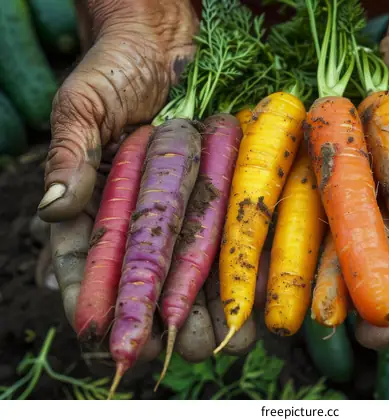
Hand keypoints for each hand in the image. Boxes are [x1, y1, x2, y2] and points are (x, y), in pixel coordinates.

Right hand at [36, 0, 255, 363]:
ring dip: (203, 310)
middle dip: (158, 317)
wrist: (167, 40)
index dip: (96, 298)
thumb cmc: (116, 67)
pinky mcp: (219, 195)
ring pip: (190, 268)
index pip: (90, 259)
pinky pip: (227, 238)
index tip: (106, 334)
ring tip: (218, 344)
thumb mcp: (84, 104)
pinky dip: (237, 271)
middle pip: (147, 276)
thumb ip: (71, 151)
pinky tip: (249, 304)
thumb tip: (56, 206)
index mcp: (96, 200)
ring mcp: (181, 206)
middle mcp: (142, 212)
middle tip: (171, 351)